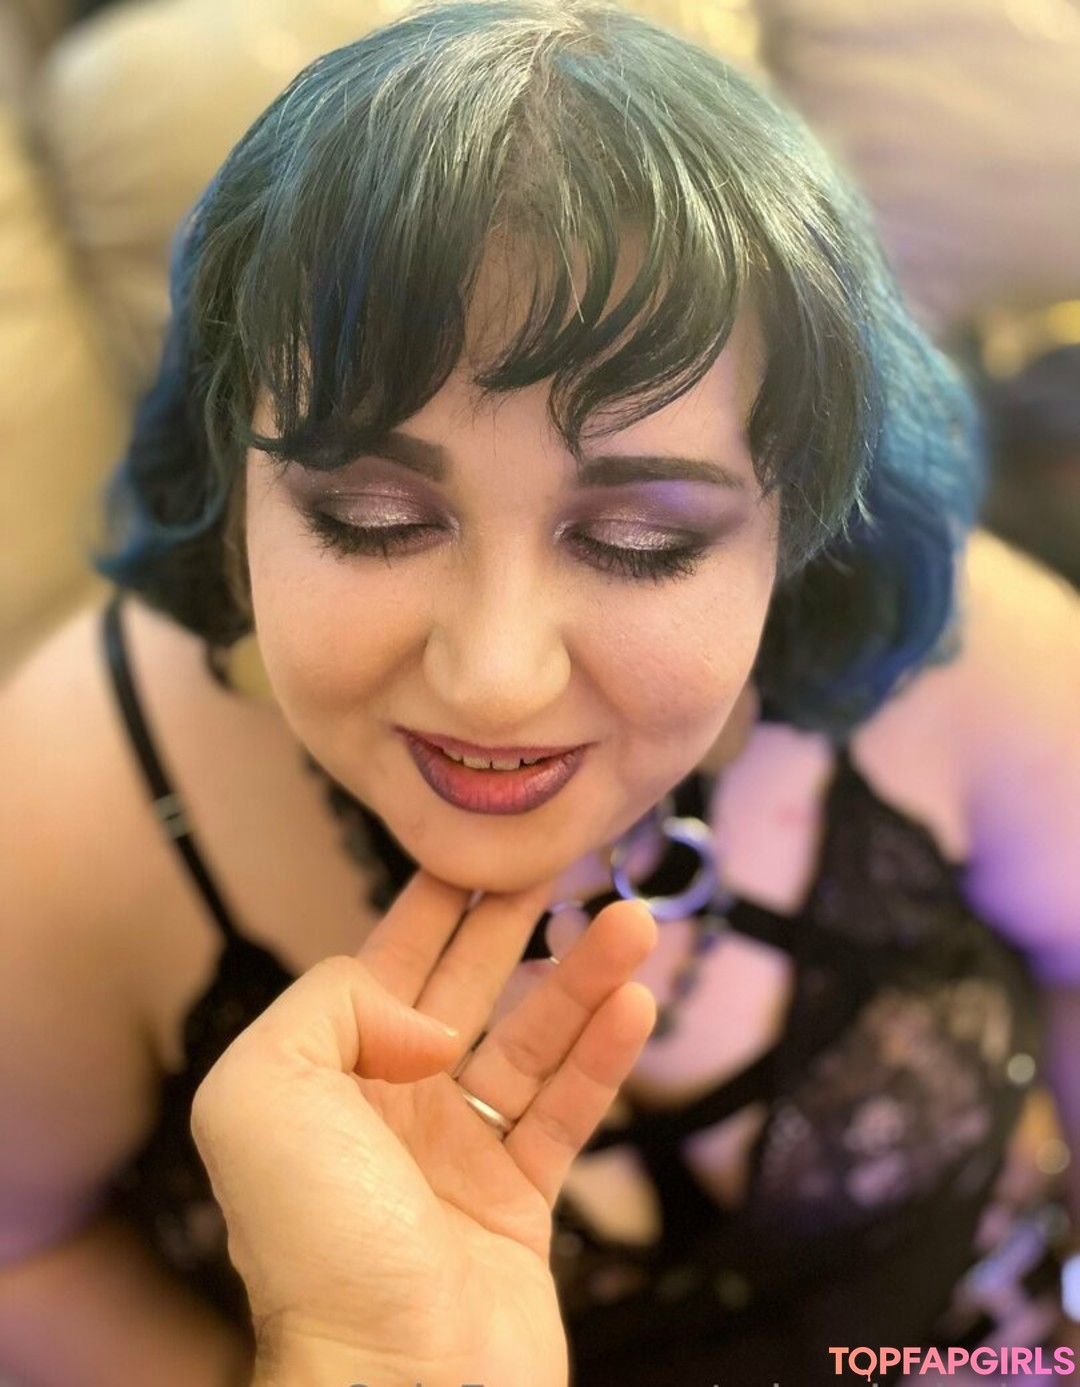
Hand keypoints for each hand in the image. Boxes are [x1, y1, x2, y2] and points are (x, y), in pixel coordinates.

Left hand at [192, 871, 656, 1386]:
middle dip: (514, 924)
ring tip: (632, 923)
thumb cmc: (317, 1250)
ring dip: (582, 980)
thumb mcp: (265, 1091)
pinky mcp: (519, 1208)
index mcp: (325, 1083)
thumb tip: (427, 1021)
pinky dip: (603, 1057)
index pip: (385, 966)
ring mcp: (456, 1161)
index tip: (478, 851)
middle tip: (564, 863)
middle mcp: (389, 1114)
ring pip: (531, 1046)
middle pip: (466, 993)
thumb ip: (331, 1004)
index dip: (434, 905)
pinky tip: (634, 1006)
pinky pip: (568, 1113)